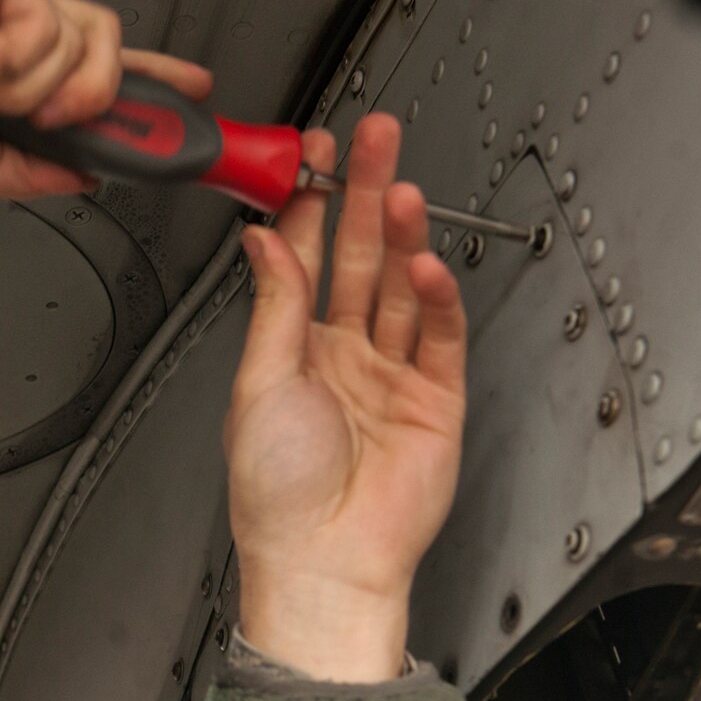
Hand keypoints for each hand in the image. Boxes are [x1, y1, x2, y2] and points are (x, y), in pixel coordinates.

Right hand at [0, 0, 212, 198]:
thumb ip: (34, 175)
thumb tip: (85, 178)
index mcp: (15, 93)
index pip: (103, 86)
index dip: (156, 92)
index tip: (200, 104)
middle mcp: (23, 47)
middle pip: (113, 61)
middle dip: (95, 100)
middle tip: (40, 114)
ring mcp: (16, 9)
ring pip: (89, 49)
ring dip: (29, 85)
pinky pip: (50, 25)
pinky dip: (7, 55)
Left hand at [227, 116, 467, 682]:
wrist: (326, 561)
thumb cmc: (278, 495)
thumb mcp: (260, 385)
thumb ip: (274, 307)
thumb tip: (262, 242)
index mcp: (291, 352)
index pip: (304, 260)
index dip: (308, 207)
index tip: (307, 157)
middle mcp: (342, 356)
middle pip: (358, 258)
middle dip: (363, 194)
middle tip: (371, 138)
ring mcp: (391, 375)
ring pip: (401, 288)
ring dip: (400, 236)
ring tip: (396, 189)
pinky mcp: (435, 398)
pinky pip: (440, 334)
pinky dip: (437, 298)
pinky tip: (425, 265)